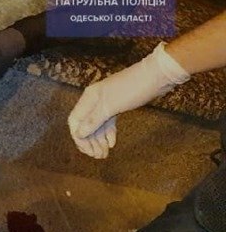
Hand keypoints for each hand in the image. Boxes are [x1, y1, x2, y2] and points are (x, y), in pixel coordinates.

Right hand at [67, 43, 189, 158]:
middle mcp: (94, 101)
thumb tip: (79, 134)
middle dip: (90, 141)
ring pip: (97, 125)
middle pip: (85, 124)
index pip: (75, 121)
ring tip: (104, 154)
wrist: (157, 75)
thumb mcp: (111, 106)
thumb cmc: (132, 88)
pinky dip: (109, 133)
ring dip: (99, 140)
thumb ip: (93, 120)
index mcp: (89, 98)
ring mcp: (106, 103)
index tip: (87, 151)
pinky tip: (112, 143)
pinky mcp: (117, 105)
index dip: (79, 137)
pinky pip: (108, 122)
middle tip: (98, 156)